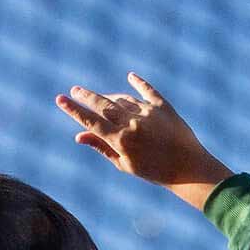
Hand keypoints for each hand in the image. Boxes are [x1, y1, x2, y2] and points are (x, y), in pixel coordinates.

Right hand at [54, 74, 232, 208]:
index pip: (91, 121)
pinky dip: (138, 83)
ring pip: (122, 99)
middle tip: (76, 90)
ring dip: (110, 98)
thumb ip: (102, 148)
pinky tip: (131, 77)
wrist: (189, 169)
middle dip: (87, 96)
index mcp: (121, 140)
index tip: (60, 99)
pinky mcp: (163, 107)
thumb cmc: (154, 171)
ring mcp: (148, 113)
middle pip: (103, 104)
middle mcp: (132, 123)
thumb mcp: (125, 164)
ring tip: (102, 100)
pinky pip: (148, 91)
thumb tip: (79, 136)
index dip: (73, 110)